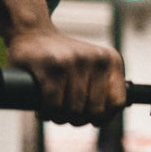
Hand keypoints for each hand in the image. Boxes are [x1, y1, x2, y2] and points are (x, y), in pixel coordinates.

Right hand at [7, 27, 125, 126]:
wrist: (33, 32)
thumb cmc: (63, 55)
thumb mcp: (91, 64)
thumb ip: (103, 86)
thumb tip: (104, 118)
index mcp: (111, 60)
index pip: (117, 102)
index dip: (103, 117)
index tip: (89, 119)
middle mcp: (96, 59)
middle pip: (94, 110)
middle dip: (78, 120)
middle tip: (66, 115)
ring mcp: (73, 62)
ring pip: (74, 110)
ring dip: (61, 118)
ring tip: (54, 112)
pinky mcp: (51, 67)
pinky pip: (54, 105)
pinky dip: (48, 113)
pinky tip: (44, 109)